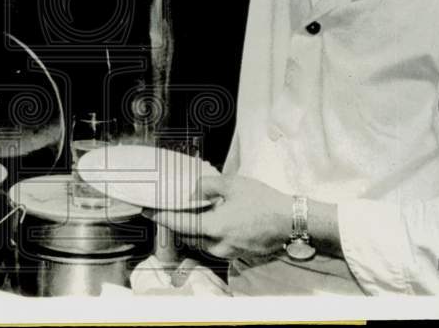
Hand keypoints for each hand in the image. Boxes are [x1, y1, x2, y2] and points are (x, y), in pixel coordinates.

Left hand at [148, 175, 291, 259]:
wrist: (291, 221)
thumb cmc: (263, 200)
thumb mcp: (233, 184)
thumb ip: (207, 186)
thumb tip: (190, 190)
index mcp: (214, 227)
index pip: (178, 224)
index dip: (160, 217)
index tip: (147, 211)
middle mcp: (218, 245)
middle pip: (187, 236)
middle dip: (176, 223)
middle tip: (169, 207)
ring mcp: (228, 252)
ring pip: (201, 242)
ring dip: (193, 229)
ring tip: (192, 211)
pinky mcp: (238, 253)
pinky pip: (214, 245)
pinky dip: (208, 234)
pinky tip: (212, 219)